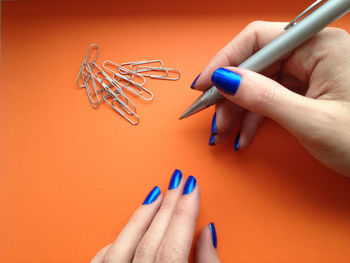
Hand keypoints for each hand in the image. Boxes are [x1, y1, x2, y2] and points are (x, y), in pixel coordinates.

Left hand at [90, 169, 219, 262]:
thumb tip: (207, 233)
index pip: (175, 244)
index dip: (186, 211)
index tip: (193, 187)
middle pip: (153, 238)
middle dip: (169, 205)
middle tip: (179, 180)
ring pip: (126, 242)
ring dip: (144, 214)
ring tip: (158, 192)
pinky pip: (105, 257)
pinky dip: (120, 237)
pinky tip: (133, 223)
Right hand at [191, 21, 349, 175]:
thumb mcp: (311, 121)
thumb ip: (265, 98)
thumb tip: (224, 79)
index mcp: (319, 46)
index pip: (257, 40)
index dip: (224, 61)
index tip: (203, 85)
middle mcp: (313, 53)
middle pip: (255, 64)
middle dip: (230, 95)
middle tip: (214, 120)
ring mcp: (310, 72)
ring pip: (260, 83)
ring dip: (239, 110)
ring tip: (226, 134)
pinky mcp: (307, 90)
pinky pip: (272, 97)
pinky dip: (255, 117)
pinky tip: (245, 136)